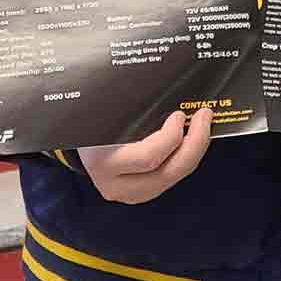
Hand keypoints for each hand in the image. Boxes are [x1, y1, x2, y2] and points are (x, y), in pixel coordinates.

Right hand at [78, 107, 213, 202]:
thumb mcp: (106, 113)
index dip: (172, 137)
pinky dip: (186, 158)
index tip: (180, 114)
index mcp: (103, 161)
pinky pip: (170, 177)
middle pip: (167, 173)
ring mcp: (127, 194)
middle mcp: (114, 184)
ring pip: (173, 177)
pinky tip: (193, 139)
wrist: (75, 140)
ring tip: (203, 125)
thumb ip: (131, 106)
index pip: (148, 157)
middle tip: (205, 115)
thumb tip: (169, 86)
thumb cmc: (94, 120)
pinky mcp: (140, 194)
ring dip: (195, 150)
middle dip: (195, 144)